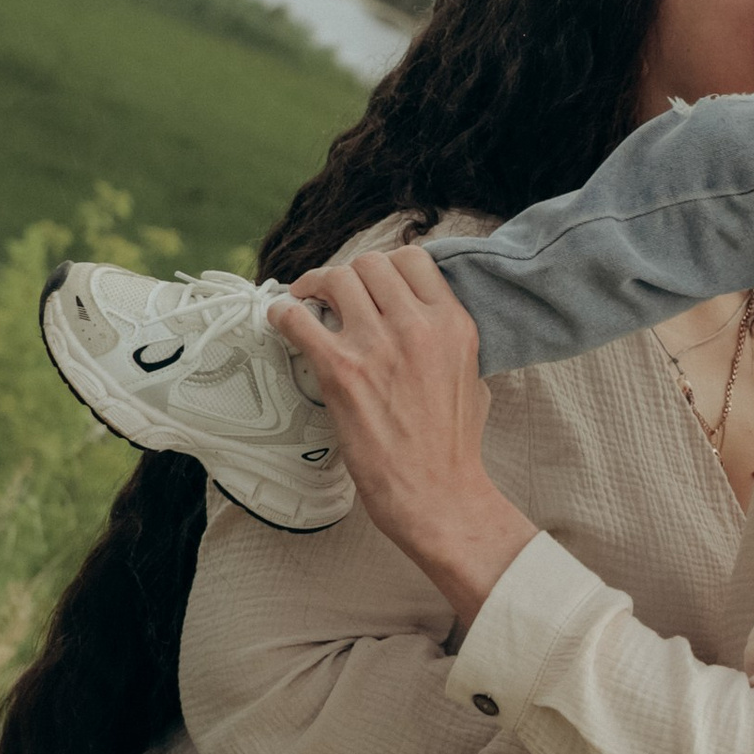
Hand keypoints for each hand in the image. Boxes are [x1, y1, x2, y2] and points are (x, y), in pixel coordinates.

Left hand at [268, 248, 536, 624]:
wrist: (437, 494)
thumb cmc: (453, 447)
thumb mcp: (472, 377)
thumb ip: (448, 342)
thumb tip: (425, 326)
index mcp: (453, 324)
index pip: (414, 259)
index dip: (385, 266)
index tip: (370, 284)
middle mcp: (418, 326)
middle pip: (370, 264)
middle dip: (348, 276)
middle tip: (333, 295)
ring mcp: (378, 345)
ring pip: (336, 279)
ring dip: (315, 287)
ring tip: (307, 303)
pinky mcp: (341, 370)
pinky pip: (298, 318)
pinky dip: (284, 313)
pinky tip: (282, 320)